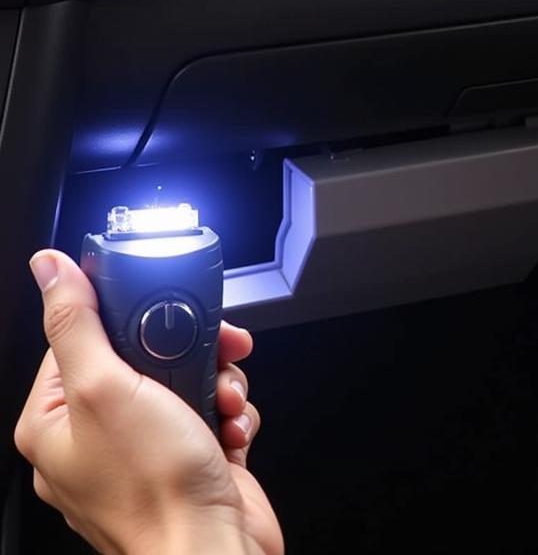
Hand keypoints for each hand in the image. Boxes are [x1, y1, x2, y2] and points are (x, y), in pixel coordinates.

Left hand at [14, 249, 283, 554]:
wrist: (213, 548)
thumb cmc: (155, 489)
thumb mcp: (107, 387)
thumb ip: (78, 322)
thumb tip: (49, 269)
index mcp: (56, 423)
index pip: (82, 338)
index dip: (129, 316)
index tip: (162, 310)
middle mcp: (95, 439)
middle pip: (145, 355)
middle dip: (189, 351)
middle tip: (213, 349)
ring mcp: (143, 451)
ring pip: (185, 380)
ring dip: (217, 381)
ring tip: (223, 399)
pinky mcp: (186, 460)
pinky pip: (211, 411)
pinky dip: (229, 412)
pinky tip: (230, 427)